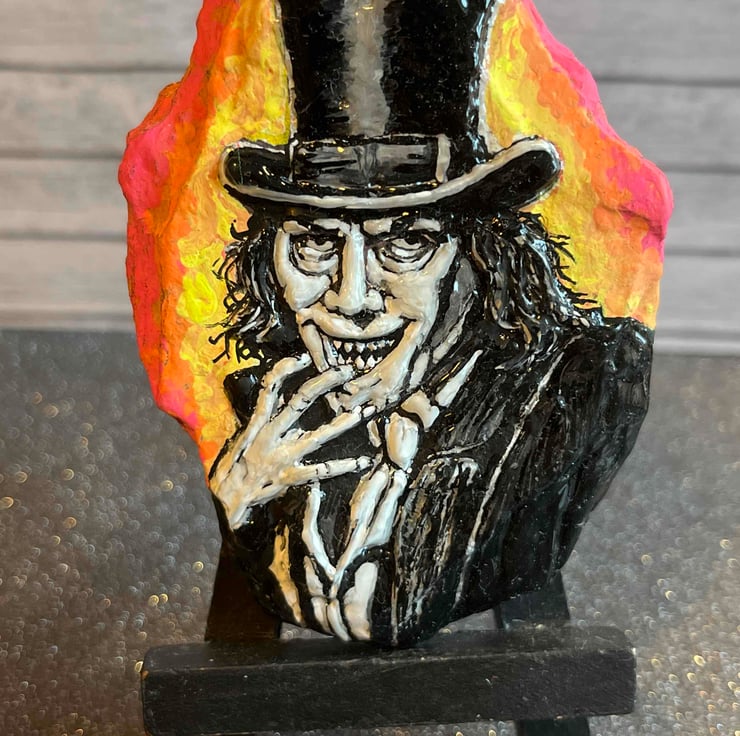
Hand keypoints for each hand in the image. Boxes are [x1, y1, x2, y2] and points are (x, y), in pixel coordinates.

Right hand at [211, 354, 373, 527]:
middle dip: (323, 384)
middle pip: (299, 402)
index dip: (284, 370)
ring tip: (364, 413)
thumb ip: (258, 422)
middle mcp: (270, 436)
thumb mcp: (240, 440)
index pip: (269, 388)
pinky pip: (320, 470)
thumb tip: (272, 403)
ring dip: (343, 423)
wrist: (226, 502)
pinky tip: (361, 461)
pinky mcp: (289, 478)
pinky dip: (342, 466)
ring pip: (317, 435)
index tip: (303, 357)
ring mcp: (281, 457)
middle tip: (346, 371)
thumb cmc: (233, 470)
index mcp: (257, 425)